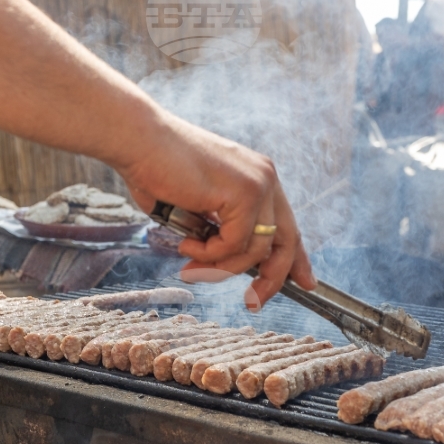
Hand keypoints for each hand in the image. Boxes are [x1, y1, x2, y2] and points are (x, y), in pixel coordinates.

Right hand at [117, 108, 315, 306]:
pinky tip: (186, 243)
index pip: (287, 225)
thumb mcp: (196, 208)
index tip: (305, 283)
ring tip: (191, 260)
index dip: (297, 259)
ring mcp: (258, 184)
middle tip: (253, 303)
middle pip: (286, 242)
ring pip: (256, 250)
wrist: (138, 141)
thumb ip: (216, 231)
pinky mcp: (244, 193)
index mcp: (256, 177)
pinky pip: (235, 245)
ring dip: (221, 265)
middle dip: (272, 279)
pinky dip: (209, 254)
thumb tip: (222, 261)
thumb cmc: (156, 170)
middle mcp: (264, 178)